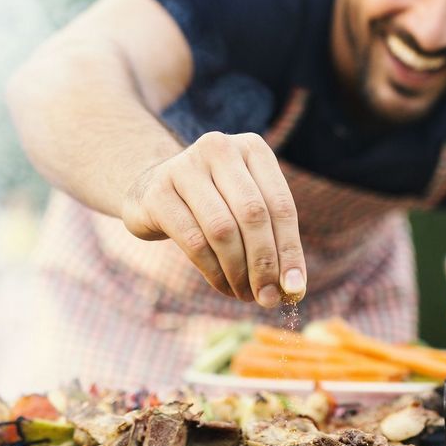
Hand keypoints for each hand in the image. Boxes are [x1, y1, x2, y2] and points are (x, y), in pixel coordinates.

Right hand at [122, 131, 307, 306]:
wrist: (150, 190)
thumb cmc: (212, 203)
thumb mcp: (245, 209)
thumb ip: (272, 240)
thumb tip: (294, 288)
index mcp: (252, 148)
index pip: (281, 204)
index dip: (290, 250)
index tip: (295, 288)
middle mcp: (219, 148)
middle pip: (253, 215)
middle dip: (264, 264)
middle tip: (268, 298)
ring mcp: (184, 167)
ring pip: (223, 230)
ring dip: (238, 271)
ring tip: (245, 294)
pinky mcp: (158, 193)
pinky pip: (194, 241)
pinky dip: (213, 271)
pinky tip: (223, 286)